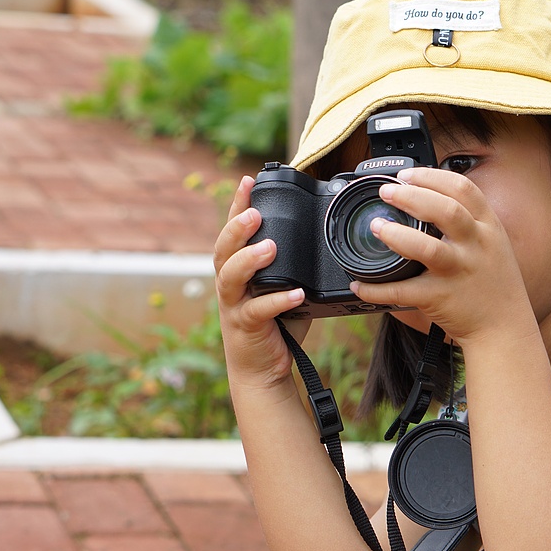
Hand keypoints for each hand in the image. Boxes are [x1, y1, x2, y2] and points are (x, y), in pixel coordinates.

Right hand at [213, 175, 309, 389]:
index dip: (237, 205)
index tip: (248, 180)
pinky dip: (277, 301)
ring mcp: (234, 305)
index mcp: (238, 269)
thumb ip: (296, 266)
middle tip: (255, 211)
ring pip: (230, 276)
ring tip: (270, 247)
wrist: (264, 370)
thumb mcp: (286, 287)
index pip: (234, 231)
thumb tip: (326, 239)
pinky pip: (258, 311)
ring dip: (249, 259)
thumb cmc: (277, 325)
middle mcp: (230, 283)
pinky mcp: (245, 327)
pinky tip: (295, 294)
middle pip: (223, 249)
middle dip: (237, 228)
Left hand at [349, 167, 533, 346]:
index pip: (463, 189)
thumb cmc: (494, 283)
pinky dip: (377, 289)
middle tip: (386, 191)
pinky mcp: (441, 298)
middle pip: (446, 210)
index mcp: (488, 227)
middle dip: (412, 196)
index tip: (407, 174)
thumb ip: (470, 220)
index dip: (432, 176)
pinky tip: (360, 284)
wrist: (504, 327)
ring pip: (428, 248)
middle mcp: (476, 246)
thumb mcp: (493, 243)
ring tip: (377, 227)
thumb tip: (430, 196)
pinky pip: (404, 292)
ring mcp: (459, 272)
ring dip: (397, 235)